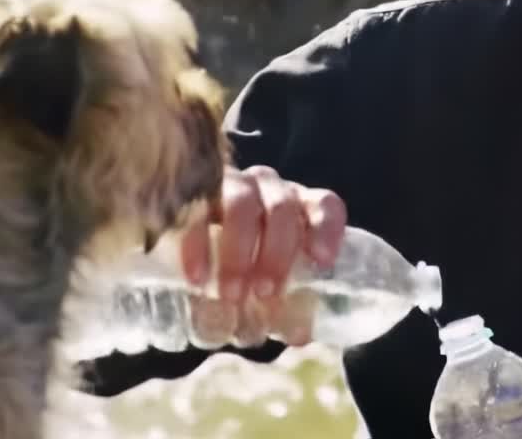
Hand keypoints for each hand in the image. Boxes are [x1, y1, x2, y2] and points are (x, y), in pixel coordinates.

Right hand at [179, 165, 346, 345]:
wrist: (194, 237)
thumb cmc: (248, 261)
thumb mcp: (270, 276)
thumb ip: (288, 303)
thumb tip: (299, 335)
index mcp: (300, 206)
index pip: (324, 205)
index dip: (327, 229)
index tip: (322, 262)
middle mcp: (269, 189)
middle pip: (282, 208)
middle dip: (276, 252)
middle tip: (265, 292)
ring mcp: (232, 186)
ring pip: (242, 204)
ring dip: (239, 250)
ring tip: (232, 294)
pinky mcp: (194, 194)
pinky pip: (196, 211)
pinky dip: (197, 245)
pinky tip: (197, 278)